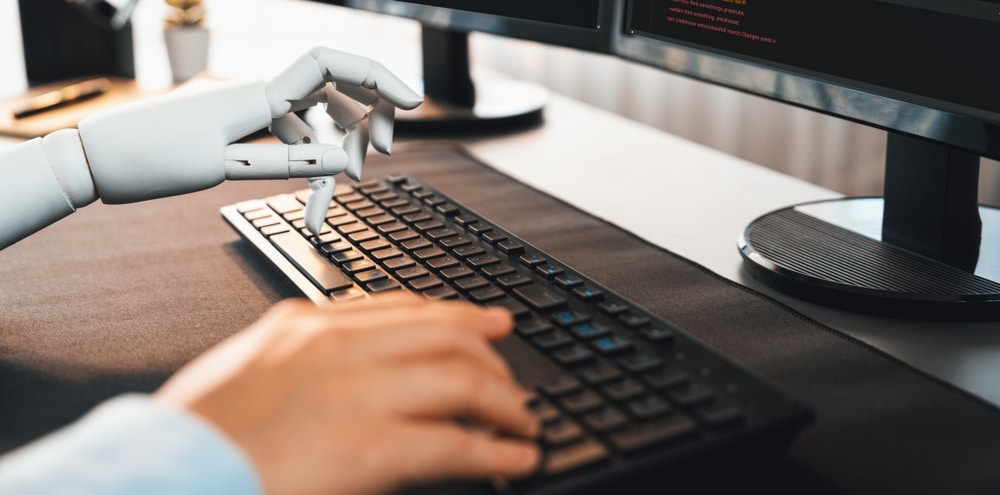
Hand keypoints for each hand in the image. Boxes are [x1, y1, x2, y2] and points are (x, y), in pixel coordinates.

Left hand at [77, 47, 420, 211]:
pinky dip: (306, 167)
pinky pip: (290, 139)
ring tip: (332, 203)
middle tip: (374, 165)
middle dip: (365, 126)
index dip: (378, 77)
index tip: (414, 103)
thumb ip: (289, 162)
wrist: (93, 162)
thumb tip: (345, 158)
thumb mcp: (224, 167)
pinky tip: (311, 205)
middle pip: (335, 94)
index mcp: (257, 94)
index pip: (331, 65)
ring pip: (315, 123)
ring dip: (335, 158)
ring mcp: (251, 111)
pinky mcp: (241, 128)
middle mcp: (259, 94)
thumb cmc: (148, 159)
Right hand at [155, 293, 539, 494]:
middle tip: (513, 382)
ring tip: (523, 423)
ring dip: (505, 405)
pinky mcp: (373, 447)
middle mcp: (340, 348)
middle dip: (492, 360)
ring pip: (463, 380)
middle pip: (446, 335)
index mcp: (307, 325)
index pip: (405, 307)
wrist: (168, 474)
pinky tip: (515, 460)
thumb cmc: (198, 436)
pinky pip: (457, 443)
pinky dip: (497, 452)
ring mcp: (360, 393)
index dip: (460, 315)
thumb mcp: (248, 368)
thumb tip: (346, 357)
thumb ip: (300, 353)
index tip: (492, 324)